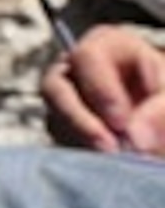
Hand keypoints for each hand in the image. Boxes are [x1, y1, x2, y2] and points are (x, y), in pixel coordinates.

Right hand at [43, 25, 164, 155]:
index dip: (100, 89)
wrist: (162, 113)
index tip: (122, 122)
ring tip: (115, 159)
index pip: (86, 57)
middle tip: (110, 149)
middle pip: (55, 87)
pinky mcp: (62, 124)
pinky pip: (60, 139)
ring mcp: (64, 96)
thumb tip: (136, 138)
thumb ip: (162, 111)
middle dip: (80, 121)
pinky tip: (107, 162)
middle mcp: (75, 67)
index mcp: (106, 45)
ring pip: (55, 117)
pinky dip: (81, 152)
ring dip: (82, 140)